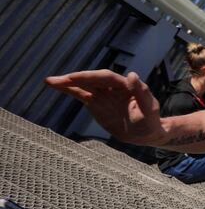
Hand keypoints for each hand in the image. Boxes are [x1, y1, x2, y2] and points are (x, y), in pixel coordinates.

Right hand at [45, 70, 162, 144]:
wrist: (145, 133)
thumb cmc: (150, 121)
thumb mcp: (149, 109)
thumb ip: (142, 92)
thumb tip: (131, 74)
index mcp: (126, 85)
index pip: (106, 78)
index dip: (91, 77)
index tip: (76, 78)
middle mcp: (113, 87)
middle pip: (92, 79)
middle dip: (76, 79)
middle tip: (59, 80)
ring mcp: (103, 94)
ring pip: (84, 85)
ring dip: (67, 82)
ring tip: (50, 81)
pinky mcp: (95, 102)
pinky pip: (80, 94)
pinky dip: (68, 90)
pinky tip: (55, 86)